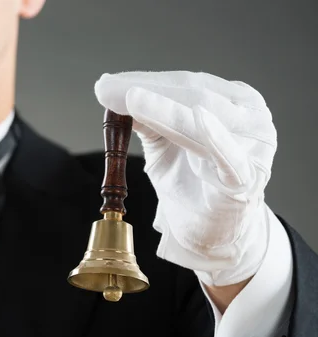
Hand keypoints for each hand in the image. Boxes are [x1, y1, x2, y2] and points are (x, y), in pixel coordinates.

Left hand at [94, 71, 276, 286]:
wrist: (210, 231)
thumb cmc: (191, 182)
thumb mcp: (163, 144)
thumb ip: (146, 119)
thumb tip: (111, 91)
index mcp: (234, 102)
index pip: (186, 84)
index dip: (145, 81)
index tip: (107, 83)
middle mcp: (250, 117)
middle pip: (193, 95)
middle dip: (147, 90)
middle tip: (107, 89)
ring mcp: (253, 146)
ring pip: (203, 120)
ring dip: (164, 108)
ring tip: (131, 98)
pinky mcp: (247, 178)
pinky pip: (228, 156)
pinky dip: (215, 137)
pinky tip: (200, 117)